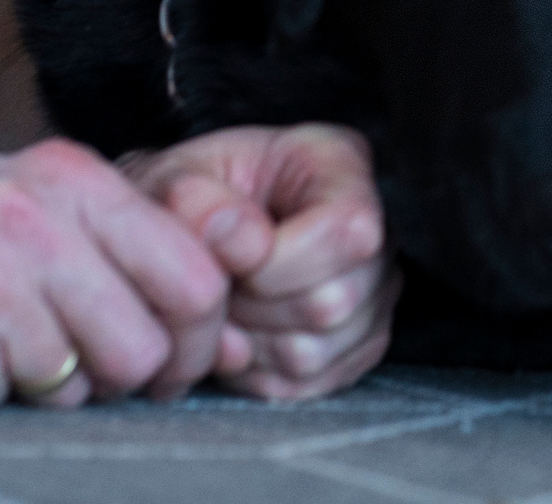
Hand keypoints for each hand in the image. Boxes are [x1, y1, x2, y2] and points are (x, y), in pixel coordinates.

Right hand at [0, 139, 231, 412]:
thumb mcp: (33, 212)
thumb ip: (123, 249)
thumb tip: (225, 319)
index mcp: (71, 176)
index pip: (196, 270)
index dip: (199, 333)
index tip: (175, 357)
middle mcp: (35, 216)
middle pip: (158, 336)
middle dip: (142, 374)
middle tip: (96, 372)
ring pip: (99, 377)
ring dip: (67, 385)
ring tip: (14, 355)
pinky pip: (28, 401)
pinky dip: (6, 398)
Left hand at [122, 125, 397, 399]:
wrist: (192, 230)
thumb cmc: (189, 198)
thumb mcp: (173, 178)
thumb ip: (195, 200)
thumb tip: (239, 242)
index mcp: (340, 165)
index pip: (350, 232)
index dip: (282, 261)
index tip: (231, 259)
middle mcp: (378, 232)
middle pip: (333, 301)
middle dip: (251, 306)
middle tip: (215, 284)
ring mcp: (375, 296)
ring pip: (314, 353)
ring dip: (246, 342)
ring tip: (223, 306)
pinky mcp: (356, 349)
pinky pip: (303, 386)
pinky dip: (253, 372)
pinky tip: (238, 334)